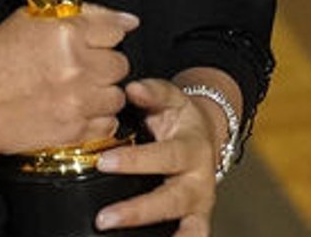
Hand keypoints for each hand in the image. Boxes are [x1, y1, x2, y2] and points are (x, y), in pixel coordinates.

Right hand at [0, 4, 135, 156]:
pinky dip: (95, 119)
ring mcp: (78, 101)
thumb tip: (127, 21)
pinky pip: (107, 123)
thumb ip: (83, 14)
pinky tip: (75, 111)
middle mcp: (77, 66)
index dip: (102, 36)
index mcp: (66, 32)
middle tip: (78, 68)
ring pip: (117, 96)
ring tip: (76, 92)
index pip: (115, 30)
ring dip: (100, 93)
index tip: (91, 42)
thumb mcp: (30, 20)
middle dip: (102, 65)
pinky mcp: (74, 131)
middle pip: (120, 64)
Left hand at [92, 78, 226, 234]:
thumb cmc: (180, 119)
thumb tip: (132, 89)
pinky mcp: (198, 220)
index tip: (103, 162)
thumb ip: (152, 93)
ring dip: (153, 230)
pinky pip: (194, 236)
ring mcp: (200, 204)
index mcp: (191, 148)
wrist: (207, 137)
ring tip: (121, 233)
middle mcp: (200, 179)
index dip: (135, 161)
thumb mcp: (171, 99)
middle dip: (137, 211)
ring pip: (186, 227)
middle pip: (171, 199)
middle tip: (104, 218)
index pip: (164, 156)